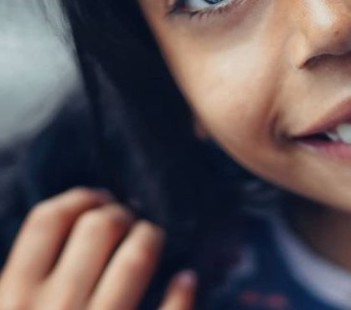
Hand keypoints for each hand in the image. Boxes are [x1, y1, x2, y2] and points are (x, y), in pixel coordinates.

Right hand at [0, 188, 196, 308]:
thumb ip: (30, 278)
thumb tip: (75, 223)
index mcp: (12, 299)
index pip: (47, 220)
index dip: (79, 199)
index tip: (98, 201)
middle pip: (99, 226)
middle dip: (121, 214)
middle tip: (131, 221)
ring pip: (136, 254)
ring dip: (151, 238)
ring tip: (153, 239)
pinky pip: (170, 308)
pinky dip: (182, 289)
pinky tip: (185, 280)